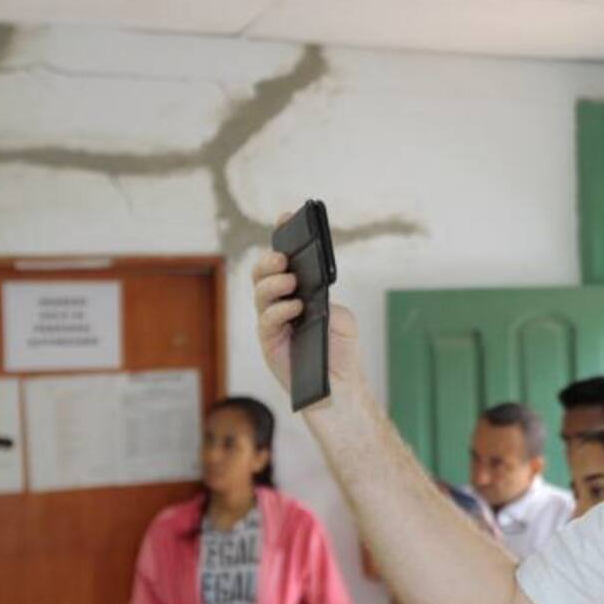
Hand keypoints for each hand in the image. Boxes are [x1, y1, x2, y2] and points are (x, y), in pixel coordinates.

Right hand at [251, 220, 365, 395]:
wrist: (340, 386)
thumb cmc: (341, 351)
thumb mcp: (343, 320)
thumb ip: (327, 302)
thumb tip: (310, 294)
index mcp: (298, 293)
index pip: (285, 262)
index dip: (283, 238)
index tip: (287, 217)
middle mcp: (281, 304)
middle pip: (263, 274)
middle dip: (270, 261)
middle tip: (284, 258)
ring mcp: (272, 323)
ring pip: (260, 294)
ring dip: (273, 283)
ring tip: (290, 279)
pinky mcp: (269, 344)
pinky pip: (266, 321)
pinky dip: (279, 310)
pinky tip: (294, 306)